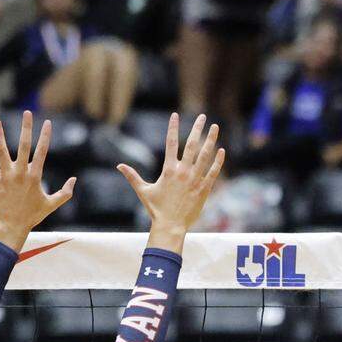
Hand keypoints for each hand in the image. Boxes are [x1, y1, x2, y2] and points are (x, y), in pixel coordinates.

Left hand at [0, 111, 75, 251]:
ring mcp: (6, 176)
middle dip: (26, 128)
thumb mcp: (53, 204)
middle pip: (24, 145)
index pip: (42, 151)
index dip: (45, 136)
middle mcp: (21, 173)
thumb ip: (66, 192)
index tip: (47, 122)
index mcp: (35, 176)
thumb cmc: (33, 215)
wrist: (13, 226)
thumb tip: (74, 179)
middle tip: (27, 113)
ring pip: (2, 151)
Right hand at [117, 113, 224, 252]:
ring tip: (215, 127)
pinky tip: (222, 150)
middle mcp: (182, 172)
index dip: (172, 127)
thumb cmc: (156, 209)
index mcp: (168, 170)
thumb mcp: (143, 191)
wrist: (170, 226)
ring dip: (210, 140)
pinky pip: (212, 172)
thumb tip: (118, 166)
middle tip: (202, 116)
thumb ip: (132, 176)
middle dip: (197, 128)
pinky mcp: (204, 189)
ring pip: (205, 156)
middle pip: (191, 145)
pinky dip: (217, 161)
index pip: (170, 143)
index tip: (175, 115)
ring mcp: (194, 180)